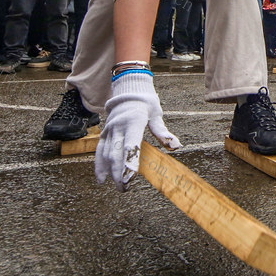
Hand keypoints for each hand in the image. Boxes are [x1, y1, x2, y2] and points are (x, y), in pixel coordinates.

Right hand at [96, 73, 180, 190]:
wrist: (128, 88)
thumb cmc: (146, 102)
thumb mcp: (156, 115)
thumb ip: (163, 132)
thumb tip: (176, 146)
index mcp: (133, 121)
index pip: (131, 144)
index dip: (130, 161)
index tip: (130, 176)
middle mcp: (118, 126)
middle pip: (116, 153)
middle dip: (119, 172)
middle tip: (124, 188)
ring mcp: (109, 130)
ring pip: (105, 154)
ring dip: (109, 172)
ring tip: (117, 186)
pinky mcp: (105, 133)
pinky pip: (99, 150)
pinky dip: (99, 165)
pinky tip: (101, 179)